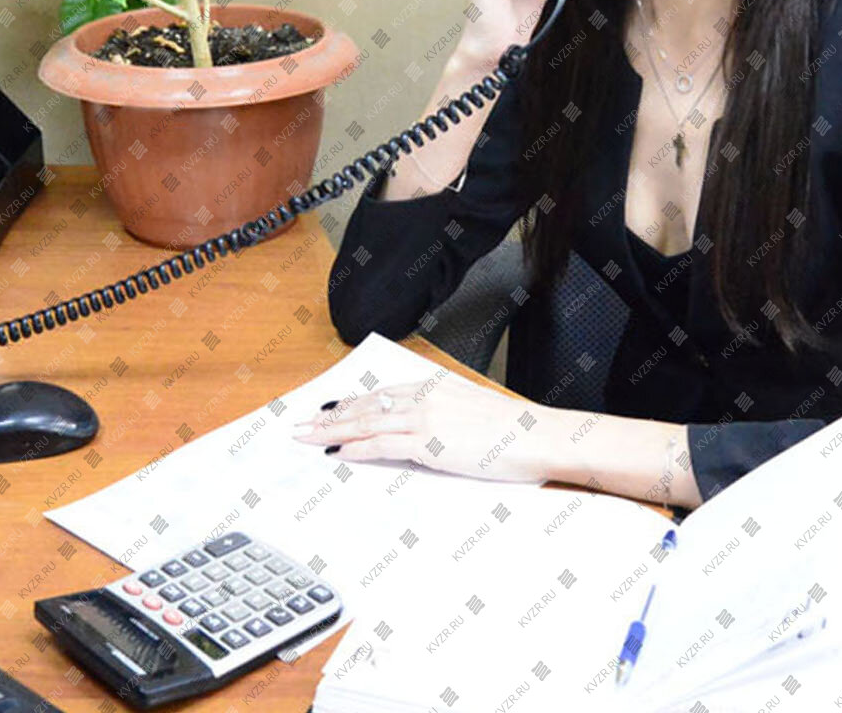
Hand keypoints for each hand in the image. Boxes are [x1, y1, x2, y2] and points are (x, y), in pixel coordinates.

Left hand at [288, 375, 565, 482]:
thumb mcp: (478, 413)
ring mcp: (426, 419)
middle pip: (367, 406)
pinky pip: (382, 445)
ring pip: (366, 424)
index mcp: (438, 388)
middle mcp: (426, 398)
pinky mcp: (429, 443)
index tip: (331, 409)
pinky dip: (356, 449)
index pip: (384, 395)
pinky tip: (338, 453)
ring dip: (333, 432)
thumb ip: (451, 417)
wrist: (539, 435)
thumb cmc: (519, 430)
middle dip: (331, 417)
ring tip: (306, 439)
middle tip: (302, 424)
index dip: (354, 403)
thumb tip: (438, 432)